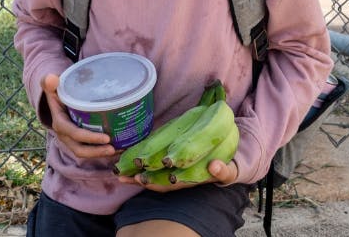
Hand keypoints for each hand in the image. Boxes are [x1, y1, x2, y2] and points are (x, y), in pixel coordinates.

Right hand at [41, 74, 115, 159]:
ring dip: (100, 154)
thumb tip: (52, 79)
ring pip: (85, 153)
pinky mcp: (78, 141)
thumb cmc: (56, 91)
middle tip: (114, 148)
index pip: (74, 134)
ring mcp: (71, 140)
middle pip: (80, 149)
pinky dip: (102, 151)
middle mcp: (64, 135)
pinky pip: (89, 150)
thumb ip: (49, 81)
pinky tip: (117, 149)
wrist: (55, 99)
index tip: (106, 138)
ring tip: (117, 150)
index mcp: (60, 123)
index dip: (89, 138)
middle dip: (97, 151)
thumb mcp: (52, 86)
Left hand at [117, 158, 239, 191]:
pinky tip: (129, 163)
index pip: (169, 185)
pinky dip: (142, 168)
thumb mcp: (228, 171)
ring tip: (119, 174)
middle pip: (156, 184)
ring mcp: (175, 175)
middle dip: (139, 180)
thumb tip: (216, 166)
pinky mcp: (172, 167)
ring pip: (153, 179)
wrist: (226, 169)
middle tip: (122, 176)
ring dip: (136, 177)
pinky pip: (155, 170)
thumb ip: (224, 170)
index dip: (154, 182)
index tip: (141, 179)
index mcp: (190, 181)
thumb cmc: (226, 170)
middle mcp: (180, 180)